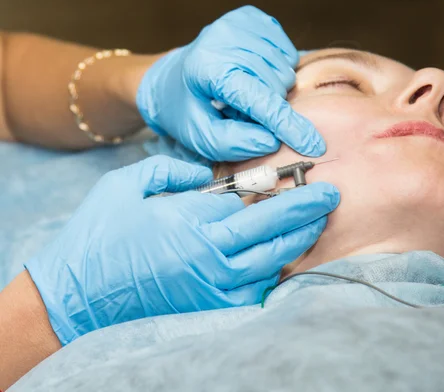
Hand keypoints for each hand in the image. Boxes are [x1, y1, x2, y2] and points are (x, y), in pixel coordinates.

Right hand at [25, 156, 339, 344]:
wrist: (74, 297)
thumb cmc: (98, 236)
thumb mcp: (126, 185)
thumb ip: (173, 171)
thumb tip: (209, 176)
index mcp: (192, 221)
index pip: (256, 203)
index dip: (288, 193)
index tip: (314, 183)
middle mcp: (211, 255)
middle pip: (276, 232)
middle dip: (309, 212)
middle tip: (331, 198)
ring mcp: (214, 287)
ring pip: (273, 262)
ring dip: (299, 241)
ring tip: (315, 224)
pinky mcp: (212, 309)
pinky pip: (257, 290)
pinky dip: (274, 271)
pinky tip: (282, 256)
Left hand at [136, 6, 324, 161]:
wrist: (171, 77)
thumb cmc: (186, 109)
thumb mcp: (200, 136)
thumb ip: (234, 143)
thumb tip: (271, 141)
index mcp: (208, 68)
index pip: (258, 99)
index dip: (287, 125)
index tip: (313, 145)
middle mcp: (225, 38)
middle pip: (277, 86)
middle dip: (267, 108)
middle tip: (242, 112)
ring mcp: (239, 23)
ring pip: (285, 70)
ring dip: (272, 91)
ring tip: (246, 93)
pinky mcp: (252, 17)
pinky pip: (288, 52)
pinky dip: (277, 70)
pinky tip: (255, 74)